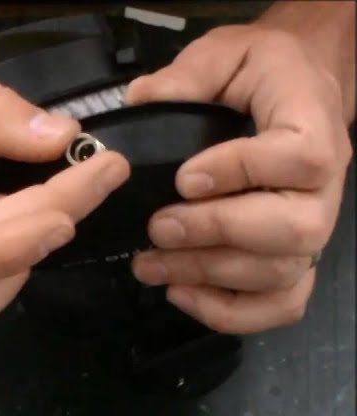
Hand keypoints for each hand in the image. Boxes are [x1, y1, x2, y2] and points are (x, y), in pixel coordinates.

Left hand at [126, 23, 352, 333]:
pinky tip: (180, 293)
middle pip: (293, 229)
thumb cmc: (258, 74)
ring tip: (148, 264)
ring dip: (207, 275)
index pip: (300, 159)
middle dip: (216, 233)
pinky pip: (279, 305)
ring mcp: (312, 230)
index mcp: (313, 126)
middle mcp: (323, 187)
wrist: (290, 93)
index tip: (183, 178)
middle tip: (157, 228)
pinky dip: (230, 312)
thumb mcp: (226, 53)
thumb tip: (141, 101)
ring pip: (278, 272)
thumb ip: (188, 75)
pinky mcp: (294, 261)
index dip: (241, 172)